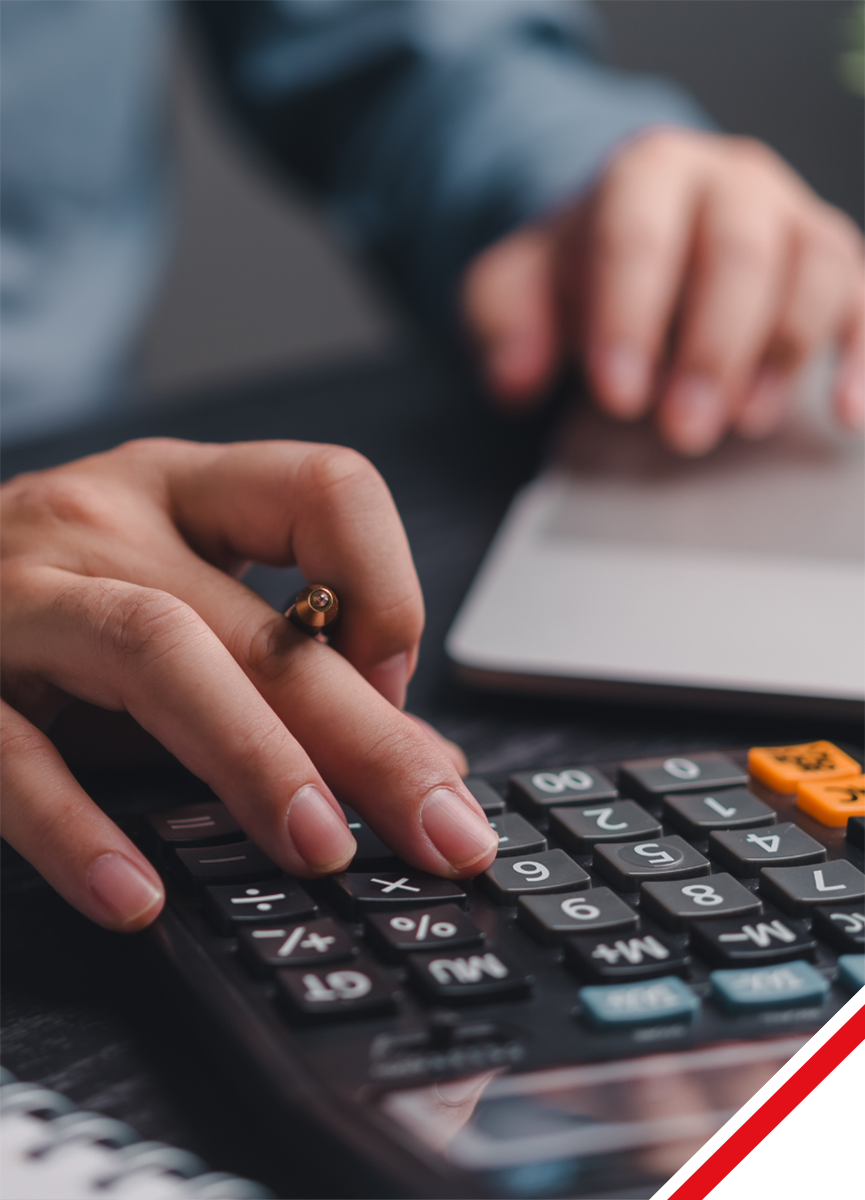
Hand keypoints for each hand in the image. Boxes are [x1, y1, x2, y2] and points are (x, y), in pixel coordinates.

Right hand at [0, 440, 496, 930]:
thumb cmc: (48, 604)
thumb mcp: (168, 602)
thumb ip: (279, 672)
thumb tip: (422, 761)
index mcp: (181, 490)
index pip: (326, 490)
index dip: (386, 591)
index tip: (396, 690)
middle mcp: (105, 521)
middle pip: (265, 622)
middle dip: (370, 738)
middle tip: (443, 830)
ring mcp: (19, 593)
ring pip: (158, 652)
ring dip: (253, 758)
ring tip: (320, 849)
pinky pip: (12, 750)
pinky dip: (77, 828)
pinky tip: (135, 893)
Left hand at [463, 128, 864, 454]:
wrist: (637, 241)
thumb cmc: (580, 272)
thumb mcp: (516, 289)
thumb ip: (503, 324)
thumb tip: (513, 379)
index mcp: (646, 173)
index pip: (639, 235)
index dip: (631, 317)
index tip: (618, 395)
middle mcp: (730, 182)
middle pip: (737, 252)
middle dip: (711, 349)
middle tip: (681, 429)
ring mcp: (791, 218)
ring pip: (813, 268)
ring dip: (783, 353)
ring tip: (744, 422)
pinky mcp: (833, 263)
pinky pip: (864, 298)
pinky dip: (863, 355)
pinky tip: (846, 414)